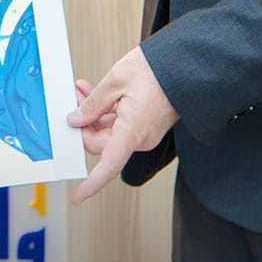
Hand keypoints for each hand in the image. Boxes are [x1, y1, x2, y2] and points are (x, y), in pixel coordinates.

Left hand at [65, 45, 177, 204]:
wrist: (186, 65)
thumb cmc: (159, 71)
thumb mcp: (116, 80)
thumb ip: (93, 103)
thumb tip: (76, 119)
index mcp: (133, 132)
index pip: (108, 167)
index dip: (91, 185)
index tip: (77, 196)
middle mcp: (141, 138)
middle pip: (101, 143)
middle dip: (84, 123)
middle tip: (75, 98)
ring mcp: (145, 132)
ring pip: (109, 132)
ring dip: (94, 114)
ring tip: (84, 90)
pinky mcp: (146, 124)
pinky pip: (120, 125)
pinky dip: (107, 112)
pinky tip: (98, 94)